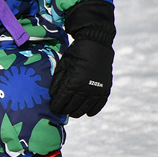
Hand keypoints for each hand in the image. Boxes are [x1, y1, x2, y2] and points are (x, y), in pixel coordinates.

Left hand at [49, 0, 115, 117]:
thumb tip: (52, 95)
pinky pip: (99, 104)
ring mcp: (96, 89)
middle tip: (61, 111)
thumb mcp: (62, 65)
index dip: (56, 106)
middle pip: (72, 106)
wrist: (96, 44)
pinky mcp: (105, 88)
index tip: (52, 109)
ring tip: (72, 112)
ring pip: (85, 108)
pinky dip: (93, 110)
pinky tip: (88, 113)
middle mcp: (85, 88)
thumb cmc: (76, 53)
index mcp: (73, 82)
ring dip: (77, 112)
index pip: (62, 100)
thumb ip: (57, 81)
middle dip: (65, 110)